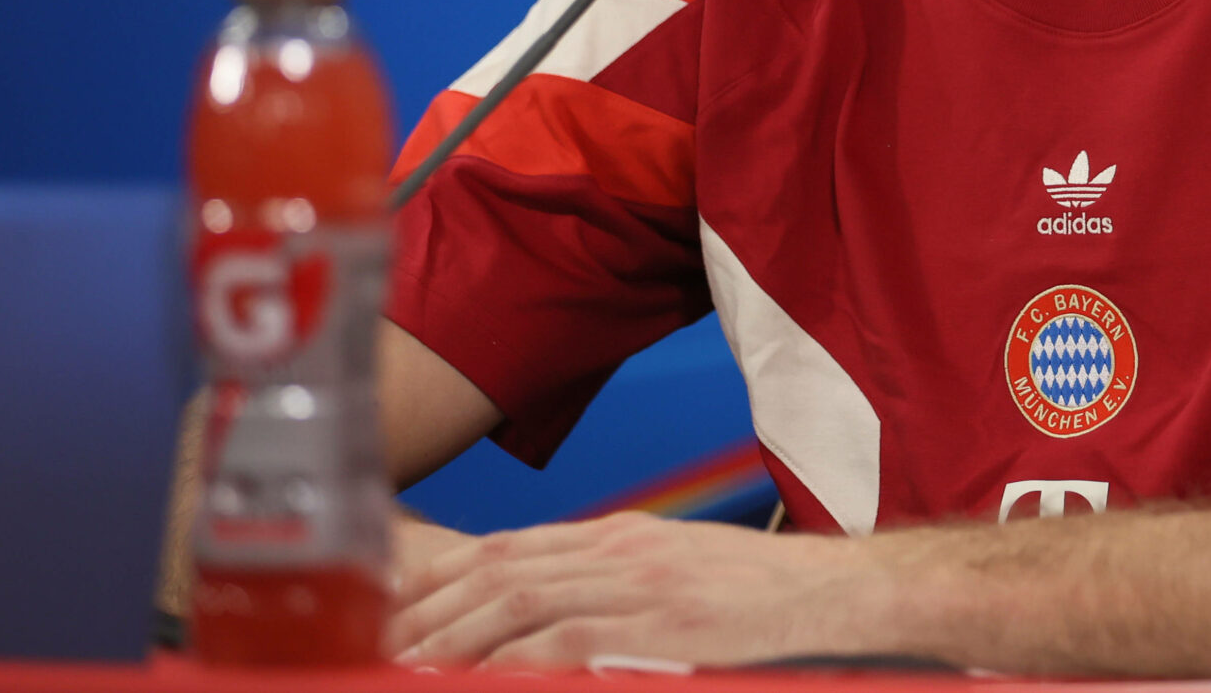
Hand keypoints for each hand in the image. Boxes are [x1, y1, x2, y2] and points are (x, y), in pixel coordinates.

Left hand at [386, 510, 886, 667]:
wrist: (833, 594)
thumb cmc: (759, 595)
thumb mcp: (675, 571)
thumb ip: (612, 583)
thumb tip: (551, 616)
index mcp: (620, 536)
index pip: (508, 547)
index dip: (442, 576)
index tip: (393, 604)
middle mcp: (618, 549)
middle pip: (498, 569)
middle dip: (429, 608)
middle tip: (377, 642)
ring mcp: (636, 583)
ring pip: (517, 599)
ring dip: (453, 634)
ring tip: (405, 662)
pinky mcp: (656, 623)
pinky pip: (565, 638)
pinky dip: (511, 656)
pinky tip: (479, 674)